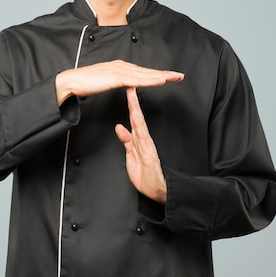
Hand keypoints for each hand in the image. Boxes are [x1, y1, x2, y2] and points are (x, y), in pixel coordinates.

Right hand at [56, 60, 183, 104]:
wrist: (73, 81)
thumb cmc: (86, 83)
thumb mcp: (105, 81)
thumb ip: (116, 81)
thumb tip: (125, 84)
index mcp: (120, 67)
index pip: (142, 72)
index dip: (157, 74)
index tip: (169, 76)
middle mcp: (122, 66)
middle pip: (147, 71)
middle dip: (164, 73)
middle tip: (179, 76)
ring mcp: (119, 70)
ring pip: (145, 74)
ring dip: (161, 76)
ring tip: (174, 78)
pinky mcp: (116, 77)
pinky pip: (136, 80)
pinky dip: (149, 80)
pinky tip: (159, 81)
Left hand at [115, 86, 167, 203]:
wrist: (156, 190)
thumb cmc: (145, 174)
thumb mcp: (131, 155)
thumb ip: (126, 140)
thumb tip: (119, 126)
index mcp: (139, 139)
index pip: (134, 118)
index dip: (129, 104)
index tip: (126, 90)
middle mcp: (144, 140)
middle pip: (137, 117)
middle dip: (133, 101)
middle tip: (130, 86)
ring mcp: (147, 146)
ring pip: (140, 125)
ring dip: (136, 110)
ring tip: (132, 97)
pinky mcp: (149, 154)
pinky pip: (143, 139)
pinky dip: (140, 128)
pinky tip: (136, 119)